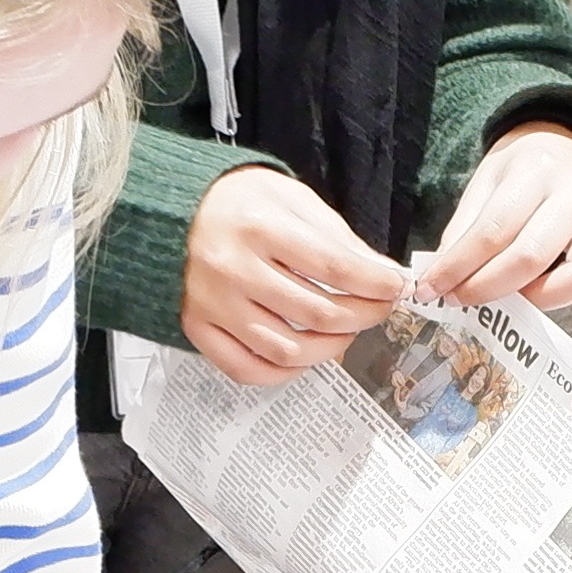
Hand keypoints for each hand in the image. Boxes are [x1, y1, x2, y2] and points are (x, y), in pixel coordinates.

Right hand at [182, 165, 410, 382]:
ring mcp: (212, 304)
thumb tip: (382, 274)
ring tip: (346, 332)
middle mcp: (232, 269)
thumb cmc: (240, 202)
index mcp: (260, 227)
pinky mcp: (197, 328)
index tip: (396, 287)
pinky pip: (247, 369)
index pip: (334, 268)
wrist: (175, 210)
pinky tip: (306, 357)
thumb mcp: (293, 200)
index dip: (375, 284)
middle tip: (378, 309)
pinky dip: (285, 373)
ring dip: (331, 347)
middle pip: (317, 313)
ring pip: (287, 350)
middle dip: (363, 315)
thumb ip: (338, 238)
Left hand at [413, 125, 571, 312]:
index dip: (457, 268)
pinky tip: (554, 290)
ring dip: (540, 300)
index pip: (492, 230)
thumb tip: (442, 279)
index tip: (430, 290)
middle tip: (461, 298)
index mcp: (537, 169)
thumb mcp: (486, 183)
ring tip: (514, 296)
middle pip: (531, 257)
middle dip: (487, 288)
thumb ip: (464, 229)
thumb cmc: (524, 173)